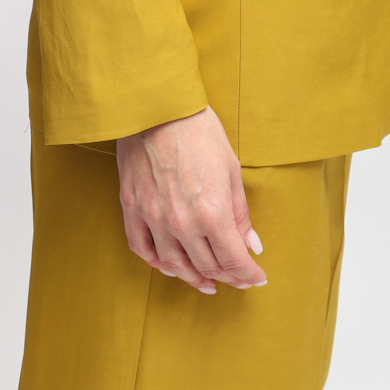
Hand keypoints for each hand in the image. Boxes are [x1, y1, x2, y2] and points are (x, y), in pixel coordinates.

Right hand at [117, 106, 266, 293]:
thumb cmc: (199, 131)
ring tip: (207, 282)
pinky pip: (143, 249)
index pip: (233, 260)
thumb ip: (240, 213)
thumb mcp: (231, 169)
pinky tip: (170, 265)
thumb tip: (252, 245)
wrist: (158, 107)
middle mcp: (182, 223)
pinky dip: (158, 263)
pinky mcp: (132, 208)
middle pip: (206, 266)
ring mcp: (153, 218)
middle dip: (226, 276)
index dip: (248, 274)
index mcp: (212, 213)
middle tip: (237, 278)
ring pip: (174, 265)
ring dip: (193, 277)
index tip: (257, 277)